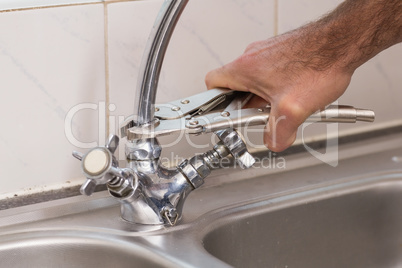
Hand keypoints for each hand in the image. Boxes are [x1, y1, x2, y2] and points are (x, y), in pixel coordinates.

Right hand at [205, 32, 351, 151]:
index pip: (213, 84)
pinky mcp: (280, 53)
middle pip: (236, 87)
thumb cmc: (319, 64)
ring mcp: (266, 53)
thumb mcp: (293, 110)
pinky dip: (278, 88)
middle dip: (249, 106)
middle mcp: (252, 57)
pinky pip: (271, 74)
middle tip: (262, 116)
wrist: (342, 43)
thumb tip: (273, 141)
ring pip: (255, 82)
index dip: (214, 102)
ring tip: (285, 105)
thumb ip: (278, 134)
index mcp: (245, 68)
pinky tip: (295, 95)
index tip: (223, 113)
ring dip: (266, 98)